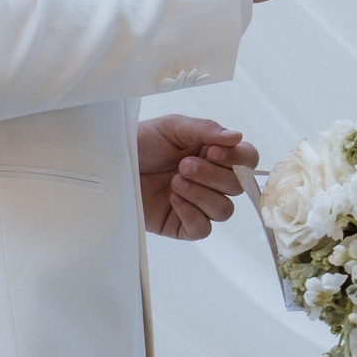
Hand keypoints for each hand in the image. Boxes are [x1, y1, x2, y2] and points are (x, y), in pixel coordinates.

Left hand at [138, 114, 256, 239]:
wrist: (108, 164)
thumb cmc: (140, 142)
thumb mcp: (172, 127)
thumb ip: (205, 129)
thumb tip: (236, 137)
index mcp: (214, 154)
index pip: (248, 160)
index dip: (237, 159)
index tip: (212, 151)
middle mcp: (211, 180)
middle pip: (237, 187)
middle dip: (212, 175)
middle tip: (183, 166)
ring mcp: (198, 205)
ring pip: (224, 210)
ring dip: (201, 194)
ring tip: (175, 182)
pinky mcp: (181, 225)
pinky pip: (203, 229)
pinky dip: (192, 214)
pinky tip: (173, 200)